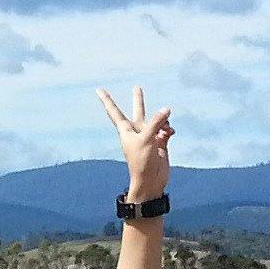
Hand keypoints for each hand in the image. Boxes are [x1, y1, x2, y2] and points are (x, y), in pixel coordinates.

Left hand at [98, 84, 174, 207]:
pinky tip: (170, 132)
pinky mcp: (161, 142)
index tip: (98, 90)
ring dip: (164, 121)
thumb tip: (166, 109)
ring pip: (158, 120)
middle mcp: (137, 132)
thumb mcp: (146, 138)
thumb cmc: (141, 162)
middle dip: (139, 100)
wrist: (150, 181)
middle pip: (139, 111)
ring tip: (165, 129)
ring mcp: (149, 137)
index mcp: (126, 131)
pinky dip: (170, 129)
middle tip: (137, 87)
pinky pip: (167, 129)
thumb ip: (156, 122)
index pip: (114, 111)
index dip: (107, 100)